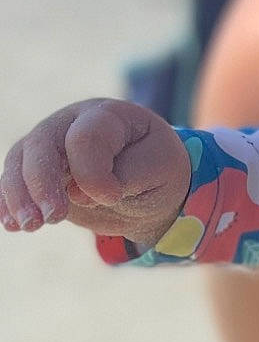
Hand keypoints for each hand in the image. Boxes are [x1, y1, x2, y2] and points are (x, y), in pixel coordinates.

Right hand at [1, 99, 191, 244]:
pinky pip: (13, 181)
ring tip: (29, 226)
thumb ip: (128, 174)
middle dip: (42, 182)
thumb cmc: (158, 169)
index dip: (93, 172)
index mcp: (107, 116)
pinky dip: (7, 202)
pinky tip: (10, 224)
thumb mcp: (161, 168)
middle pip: (42, 144)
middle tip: (53, 217)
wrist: (150, 183)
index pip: (85, 137)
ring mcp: (50, 145)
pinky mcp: (37, 171)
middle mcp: (71, 123)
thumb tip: (77, 191)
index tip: (112, 197)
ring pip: (20, 162)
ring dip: (19, 196)